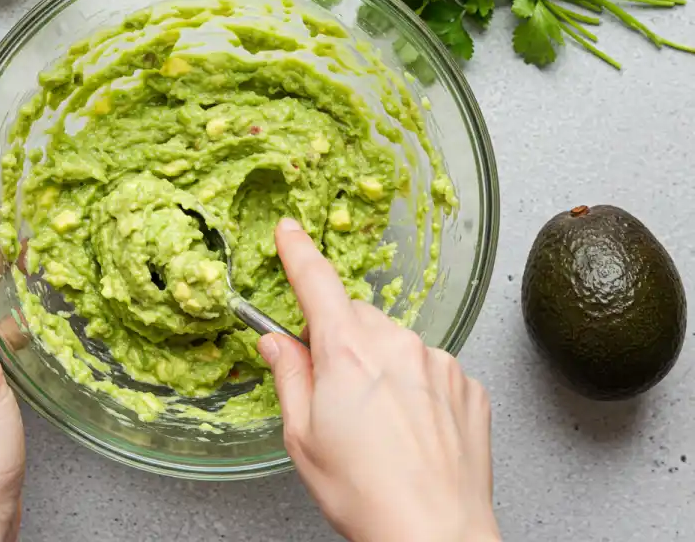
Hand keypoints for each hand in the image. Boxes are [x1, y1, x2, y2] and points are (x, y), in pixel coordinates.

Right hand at [259, 219, 497, 541]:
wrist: (435, 533)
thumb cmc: (365, 495)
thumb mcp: (303, 438)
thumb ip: (289, 376)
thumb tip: (277, 342)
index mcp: (347, 353)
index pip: (315, 282)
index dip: (298, 252)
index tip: (289, 231)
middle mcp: (396, 345)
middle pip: (354, 317)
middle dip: (339, 340)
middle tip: (334, 393)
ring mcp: (438, 362)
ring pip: (394, 341)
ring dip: (380, 364)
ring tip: (379, 424)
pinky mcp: (466, 383)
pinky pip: (429, 366)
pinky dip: (415, 385)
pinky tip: (410, 428)